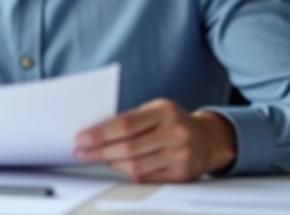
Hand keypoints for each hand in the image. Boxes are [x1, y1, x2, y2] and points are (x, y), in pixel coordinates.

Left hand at [74, 98, 236, 182]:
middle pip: (128, 147)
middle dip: (100, 151)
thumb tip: (94, 133)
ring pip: (136, 166)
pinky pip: (146, 178)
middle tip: (82, 152)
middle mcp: (175, 132)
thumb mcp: (155, 110)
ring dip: (112, 163)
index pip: (125, 124)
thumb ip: (130, 120)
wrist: (208, 139)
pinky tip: (118, 166)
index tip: (82, 139)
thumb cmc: (173, 122)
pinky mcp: (181, 175)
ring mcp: (180, 155)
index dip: (100, 133)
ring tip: (98, 158)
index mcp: (165, 111)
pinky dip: (127, 173)